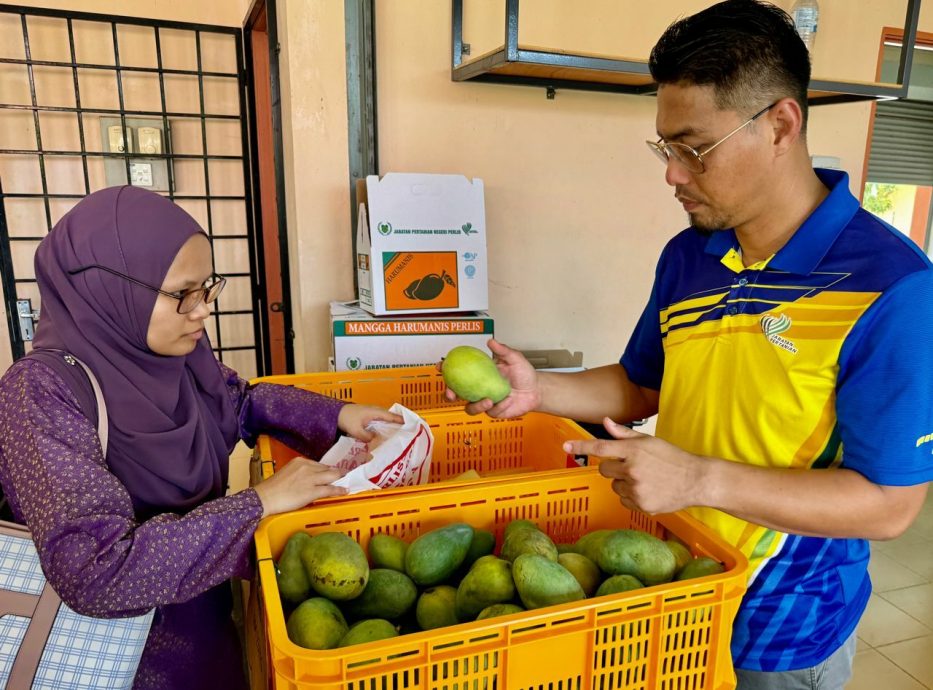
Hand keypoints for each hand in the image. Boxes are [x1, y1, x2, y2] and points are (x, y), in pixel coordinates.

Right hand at [252, 457, 347, 516]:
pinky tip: (345, 490)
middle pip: (328, 469)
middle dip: (337, 472)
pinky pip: (330, 489)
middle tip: (345, 475)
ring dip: (340, 479)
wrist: (265, 498)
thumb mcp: (288, 473)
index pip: (319, 464)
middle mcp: (307, 467)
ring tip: (347, 481)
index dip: (328, 470)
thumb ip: (300, 473)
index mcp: (300, 461)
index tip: (333, 472)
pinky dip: (339, 490)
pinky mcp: (312, 490)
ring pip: (331, 477)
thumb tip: (310, 479)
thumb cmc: (273, 489)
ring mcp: (310, 478)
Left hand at [337, 404, 403, 441]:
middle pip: (391, 417)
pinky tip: (385, 433)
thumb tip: (377, 440)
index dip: (401, 421)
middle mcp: (376, 411)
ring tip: (398, 434)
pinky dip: (385, 425)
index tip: (410, 426)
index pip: (391, 416)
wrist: (336, 413)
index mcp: (375, 412)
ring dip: (391, 425)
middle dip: (398, 424)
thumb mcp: (356, 431)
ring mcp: (372, 412)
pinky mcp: (369, 416)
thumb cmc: (346, 419)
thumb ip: (368, 437)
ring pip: (386, 419)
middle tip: (406, 433)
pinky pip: (380, 420)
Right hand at [442, 338, 540, 417]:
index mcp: (479, 374)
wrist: (536, 390)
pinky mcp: (494, 412)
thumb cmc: (524, 374)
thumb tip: (491, 342)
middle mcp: (479, 389)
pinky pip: (491, 412)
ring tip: (488, 400)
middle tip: (452, 393)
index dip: (447, 369)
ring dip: (477, 406)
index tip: (442, 366)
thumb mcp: (515, 358)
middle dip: (449, 394)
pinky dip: (499, 406)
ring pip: (470, 408)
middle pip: (456, 394)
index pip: (458, 372)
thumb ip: (503, 350)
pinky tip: (507, 400)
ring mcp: (485, 401)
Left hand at [562, 418, 706, 514]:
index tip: (566, 446)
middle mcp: (632, 469)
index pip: (601, 447)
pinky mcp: (642, 505)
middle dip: (613, 468)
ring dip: (624, 483)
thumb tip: (606, 422)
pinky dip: (632, 497)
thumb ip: (624, 434)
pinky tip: (649, 491)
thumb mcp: (649, 441)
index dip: (581, 446)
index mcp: (634, 450)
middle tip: (631, 467)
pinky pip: (624, 500)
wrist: (696, 480)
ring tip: (646, 479)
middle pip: (603, 470)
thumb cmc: (672, 457)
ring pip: (614, 486)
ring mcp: (637, 489)